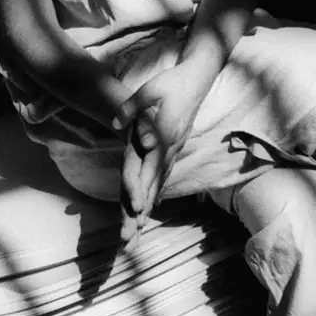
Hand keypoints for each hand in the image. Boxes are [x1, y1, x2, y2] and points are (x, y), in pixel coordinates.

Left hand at [114, 64, 206, 250]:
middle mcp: (170, 148)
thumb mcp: (150, 89)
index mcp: (164, 137)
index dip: (141, 188)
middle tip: (128, 239)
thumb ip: (133, 107)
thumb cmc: (171, 81)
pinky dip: (156, 193)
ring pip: (159, 183)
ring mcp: (174, 149)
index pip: (150, 168)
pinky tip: (150, 206)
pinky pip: (164, 175)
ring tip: (136, 233)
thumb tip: (118, 122)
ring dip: (147, 208)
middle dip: (140, 212)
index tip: (134, 211)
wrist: (198, 76)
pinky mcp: (175, 148)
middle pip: (153, 184)